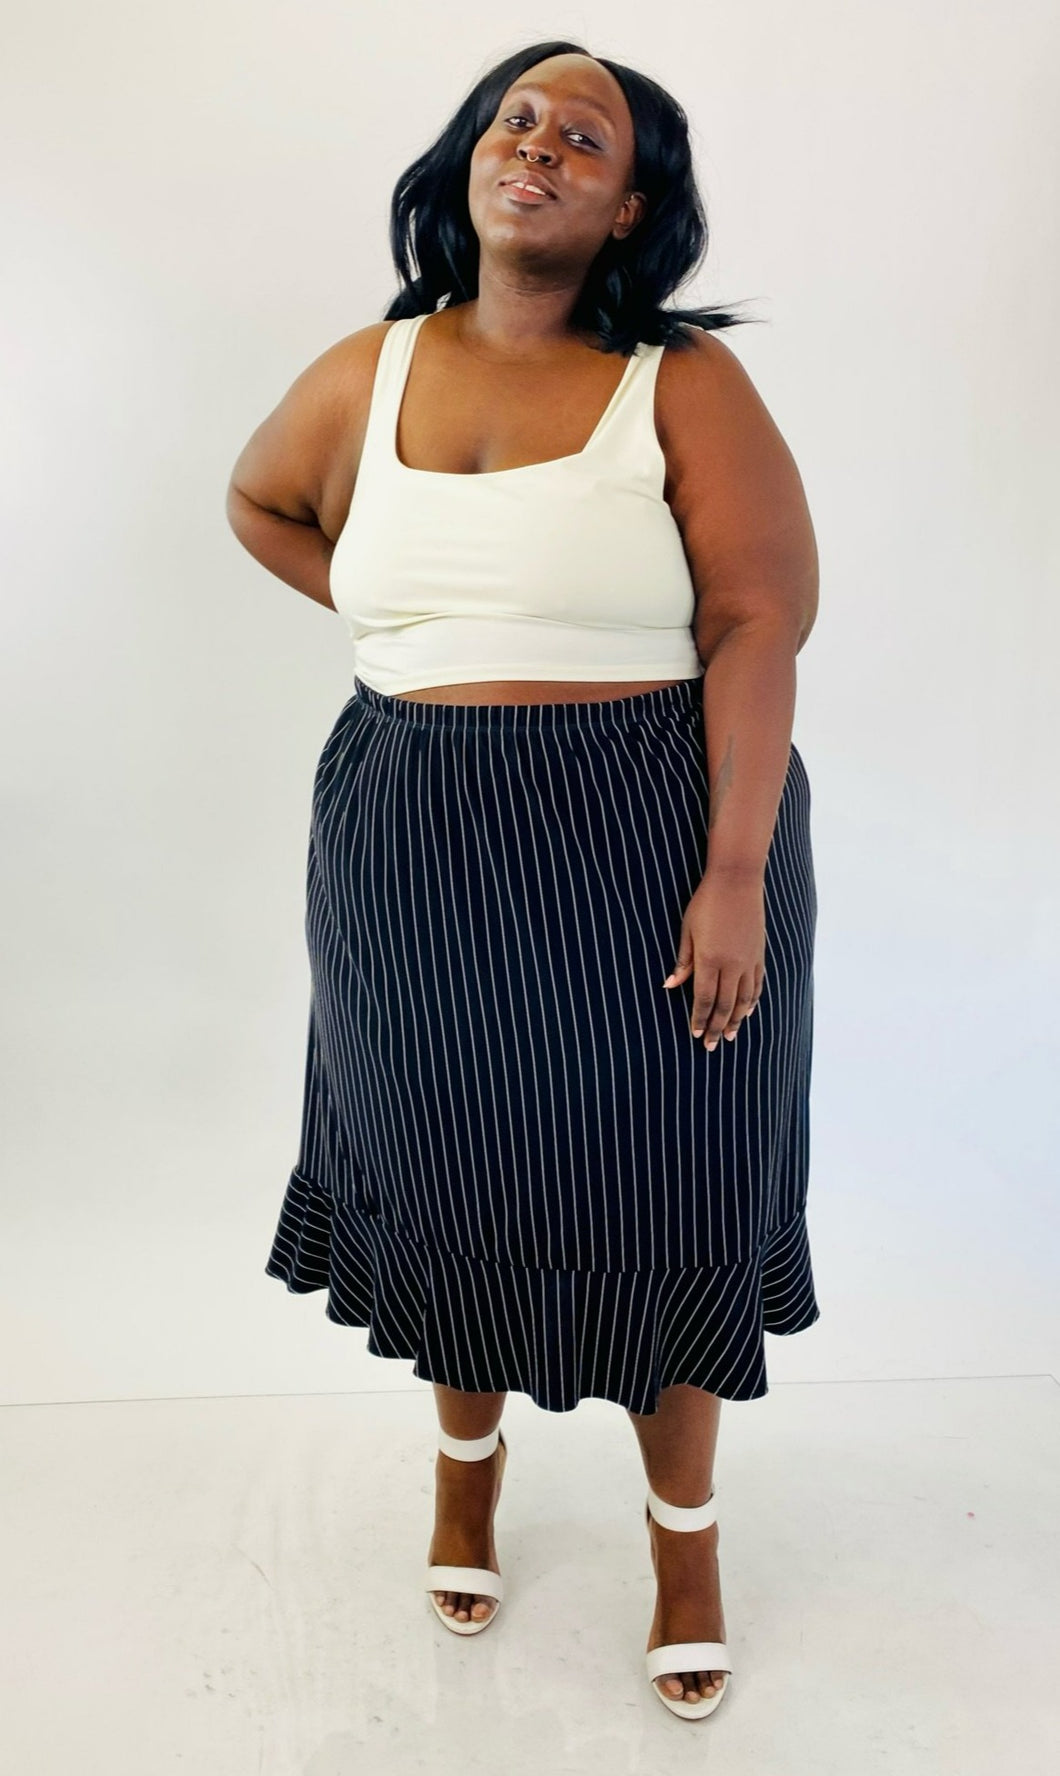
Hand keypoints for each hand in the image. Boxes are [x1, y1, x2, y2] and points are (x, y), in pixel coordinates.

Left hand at [661, 870, 764, 1049]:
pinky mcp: (759, 955)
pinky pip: (757, 985)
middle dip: (717, 1027)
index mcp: (710, 959)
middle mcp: (732, 965)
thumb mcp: (687, 930)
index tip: (695, 1034)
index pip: (704, 999)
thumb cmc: (706, 903)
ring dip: (736, 1020)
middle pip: (724, 1005)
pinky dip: (752, 1002)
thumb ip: (683, 961)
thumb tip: (670, 986)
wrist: (737, 881)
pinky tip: (748, 1012)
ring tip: (730, 1036)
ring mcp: (748, 961)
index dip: (700, 1019)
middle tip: (711, 1046)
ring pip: (743, 1000)